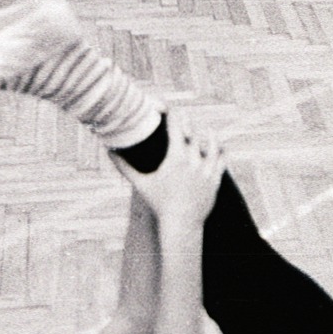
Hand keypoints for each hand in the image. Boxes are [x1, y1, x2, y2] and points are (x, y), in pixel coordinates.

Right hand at [112, 113, 223, 228]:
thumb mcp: (141, 184)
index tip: (170, 109)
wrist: (181, 224)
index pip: (176, 128)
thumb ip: (125, 168)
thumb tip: (109, 152)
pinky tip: (218, 148)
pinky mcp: (215, 180)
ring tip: (206, 131)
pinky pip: (222, 160)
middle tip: (184, 119)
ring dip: (209, 136)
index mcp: (176, 158)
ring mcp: (206, 170)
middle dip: (188, 124)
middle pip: (193, 133)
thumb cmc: (159, 203)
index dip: (173, 115)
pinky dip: (221, 152)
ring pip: (213, 144)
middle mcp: (194, 161)